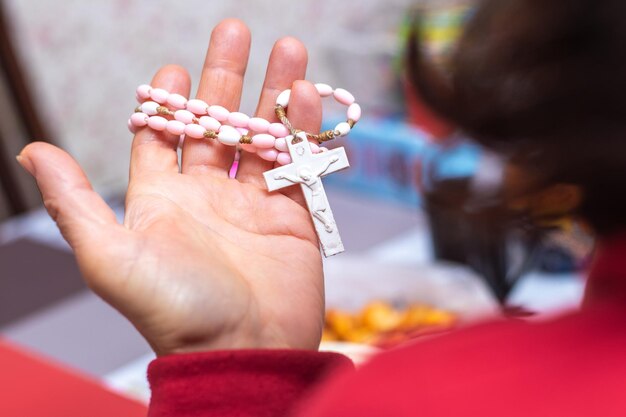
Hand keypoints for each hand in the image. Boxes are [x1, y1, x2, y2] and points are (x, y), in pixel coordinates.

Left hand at [17, 19, 325, 355]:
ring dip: (273, 92)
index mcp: (162, 200)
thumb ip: (77, 201)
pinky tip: (303, 95)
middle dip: (224, 76)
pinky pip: (297, 162)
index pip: (162, 137)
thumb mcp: (111, 257)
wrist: (245, 352)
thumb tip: (31, 151)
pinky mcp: (291, 214)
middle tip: (234, 31)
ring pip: (261, 136)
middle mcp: (206, 196)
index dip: (167, 101)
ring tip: (286, 48)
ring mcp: (252, 203)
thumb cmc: (176, 311)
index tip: (175, 67)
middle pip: (215, 123)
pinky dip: (301, 129)